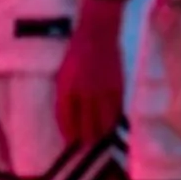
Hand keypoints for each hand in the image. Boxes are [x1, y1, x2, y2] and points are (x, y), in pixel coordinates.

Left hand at [55, 8, 125, 148]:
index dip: (68, 132)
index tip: (70, 141)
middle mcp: (84, 93)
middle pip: (85, 124)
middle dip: (85, 138)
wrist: (98, 34)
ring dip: (101, 133)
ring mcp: (102, 91)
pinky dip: (113, 120)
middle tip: (86, 145)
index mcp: (67, 88)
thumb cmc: (76, 53)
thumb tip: (69, 115)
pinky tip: (111, 125)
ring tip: (99, 139)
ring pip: (103, 121)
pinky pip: (115, 110)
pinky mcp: (117, 88)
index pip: (66, 118)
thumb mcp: (63, 74)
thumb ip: (65, 95)